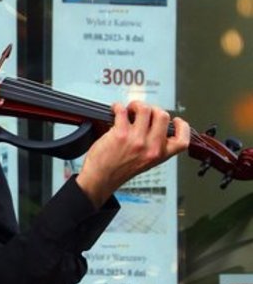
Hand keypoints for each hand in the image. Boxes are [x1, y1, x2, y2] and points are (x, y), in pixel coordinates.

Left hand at [76, 102, 190, 208]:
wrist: (101, 178)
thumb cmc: (120, 170)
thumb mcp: (147, 162)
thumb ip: (155, 147)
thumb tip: (157, 126)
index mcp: (160, 155)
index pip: (182, 140)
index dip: (182, 126)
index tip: (175, 120)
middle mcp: (151, 147)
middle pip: (163, 116)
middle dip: (153, 109)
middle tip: (144, 112)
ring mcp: (137, 140)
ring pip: (145, 108)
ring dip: (136, 105)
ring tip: (130, 110)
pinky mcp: (121, 133)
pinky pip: (122, 110)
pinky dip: (118, 106)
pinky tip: (116, 110)